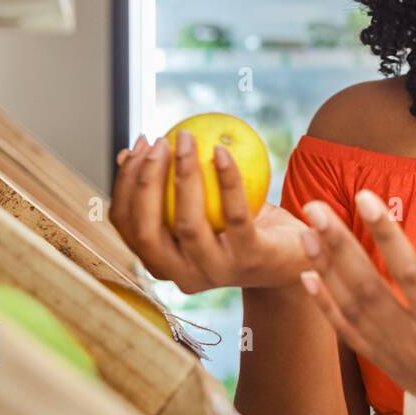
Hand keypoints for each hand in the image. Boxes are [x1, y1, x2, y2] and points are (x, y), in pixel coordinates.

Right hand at [110, 131, 308, 292]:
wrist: (292, 258)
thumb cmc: (240, 227)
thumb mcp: (201, 209)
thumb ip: (169, 189)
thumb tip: (132, 151)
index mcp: (162, 263)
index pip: (126, 225)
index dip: (123, 184)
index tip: (134, 147)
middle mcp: (183, 275)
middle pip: (147, 230)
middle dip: (144, 182)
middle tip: (158, 142)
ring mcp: (217, 271)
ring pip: (187, 224)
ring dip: (183, 175)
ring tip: (186, 139)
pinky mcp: (250, 258)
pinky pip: (235, 214)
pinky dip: (227, 179)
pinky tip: (222, 151)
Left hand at [298, 189, 415, 414]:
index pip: (411, 273)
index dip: (387, 234)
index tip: (365, 196)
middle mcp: (414, 343)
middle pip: (368, 289)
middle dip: (339, 245)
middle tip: (315, 207)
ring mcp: (393, 355)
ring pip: (351, 309)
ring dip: (326, 269)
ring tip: (307, 231)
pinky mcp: (381, 361)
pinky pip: (346, 332)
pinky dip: (325, 304)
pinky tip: (307, 274)